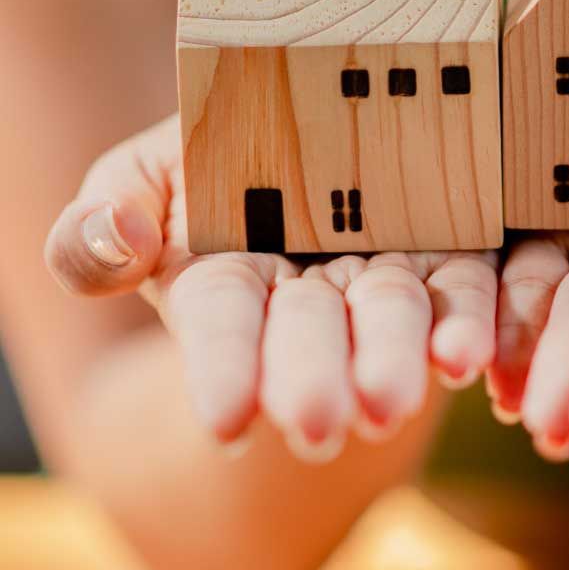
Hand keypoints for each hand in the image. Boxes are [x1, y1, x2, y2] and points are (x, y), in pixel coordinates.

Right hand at [44, 116, 496, 460]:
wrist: (309, 143)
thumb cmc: (207, 164)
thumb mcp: (137, 178)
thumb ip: (100, 224)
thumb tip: (116, 239)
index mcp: (224, 279)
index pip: (220, 325)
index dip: (224, 367)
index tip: (226, 418)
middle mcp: (307, 291)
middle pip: (311, 332)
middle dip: (313, 376)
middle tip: (319, 426)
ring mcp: (381, 273)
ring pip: (391, 318)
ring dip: (394, 362)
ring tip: (395, 404)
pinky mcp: (449, 252)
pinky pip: (461, 288)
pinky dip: (466, 325)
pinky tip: (467, 354)